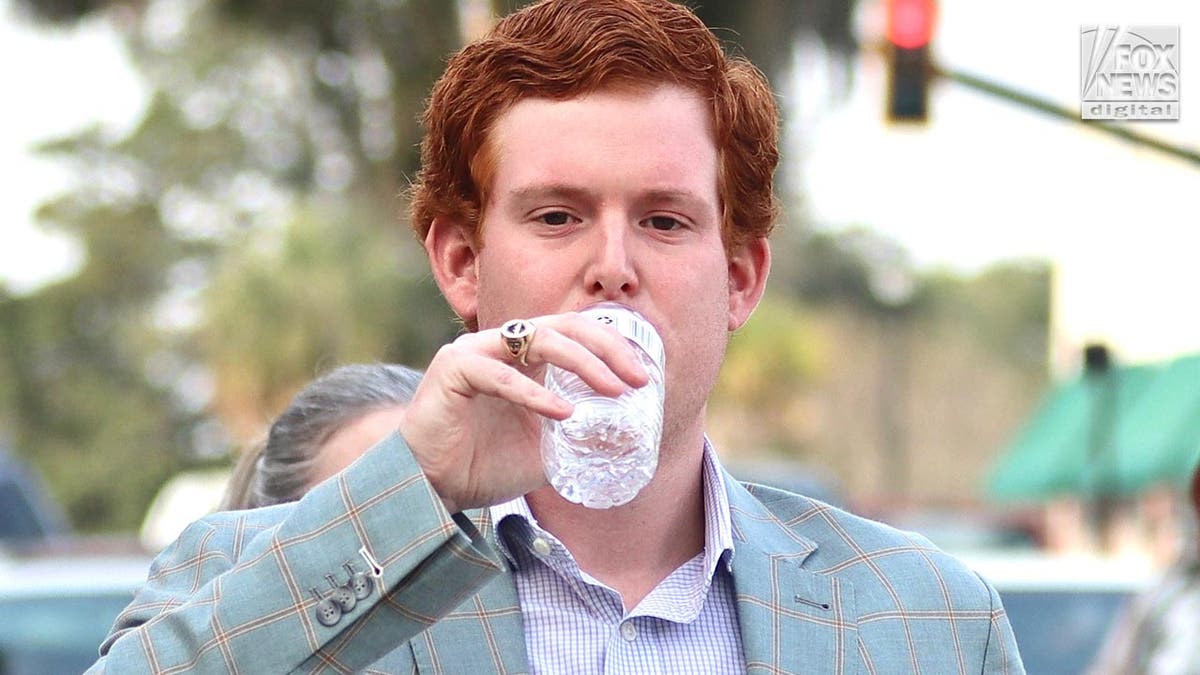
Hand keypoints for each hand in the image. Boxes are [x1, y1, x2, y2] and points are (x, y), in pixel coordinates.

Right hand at [397, 311, 649, 512]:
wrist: (430, 489)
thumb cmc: (483, 466)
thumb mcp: (546, 451)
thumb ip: (578, 437)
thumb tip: (627, 440)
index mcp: (524, 356)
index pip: (576, 334)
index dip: (613, 349)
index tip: (645, 378)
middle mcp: (501, 344)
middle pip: (563, 327)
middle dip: (607, 348)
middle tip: (637, 379)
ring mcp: (475, 351)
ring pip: (536, 338)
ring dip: (581, 362)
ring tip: (611, 390)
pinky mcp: (452, 368)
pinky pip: (499, 374)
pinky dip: (534, 393)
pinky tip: (563, 412)